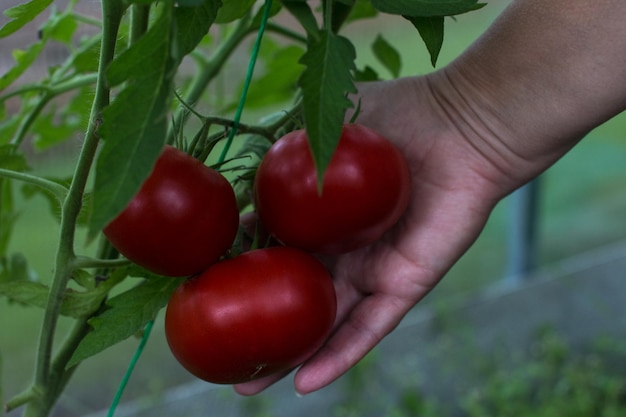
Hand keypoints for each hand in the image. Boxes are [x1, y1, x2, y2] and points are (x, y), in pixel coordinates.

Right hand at [234, 76, 511, 394]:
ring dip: (290, 355)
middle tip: (216, 350)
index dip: (239, 267)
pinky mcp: (403, 283)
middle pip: (294, 295)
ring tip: (247, 386)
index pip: (272, 248)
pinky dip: (339, 354)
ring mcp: (372, 270)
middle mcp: (343, 249)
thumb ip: (287, 146)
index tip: (201, 286)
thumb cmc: (400, 115)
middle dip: (258, 322)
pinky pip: (370, 326)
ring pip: (325, 322)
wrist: (463, 124)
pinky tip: (306, 381)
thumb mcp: (328, 125)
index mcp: (322, 216)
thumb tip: (241, 171)